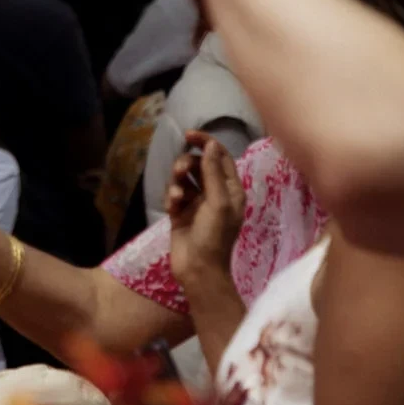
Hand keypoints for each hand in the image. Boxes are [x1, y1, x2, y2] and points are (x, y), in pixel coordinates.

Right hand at [165, 132, 244, 289]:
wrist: (198, 269)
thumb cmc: (214, 237)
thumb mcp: (219, 202)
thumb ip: (213, 172)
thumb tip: (211, 144)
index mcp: (231, 189)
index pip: (220, 156)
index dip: (206, 142)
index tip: (189, 135)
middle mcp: (215, 193)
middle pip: (199, 164)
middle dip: (187, 164)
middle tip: (180, 171)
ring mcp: (197, 203)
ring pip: (184, 178)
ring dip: (178, 181)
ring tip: (176, 195)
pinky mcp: (181, 212)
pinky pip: (174, 194)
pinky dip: (172, 196)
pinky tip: (173, 206)